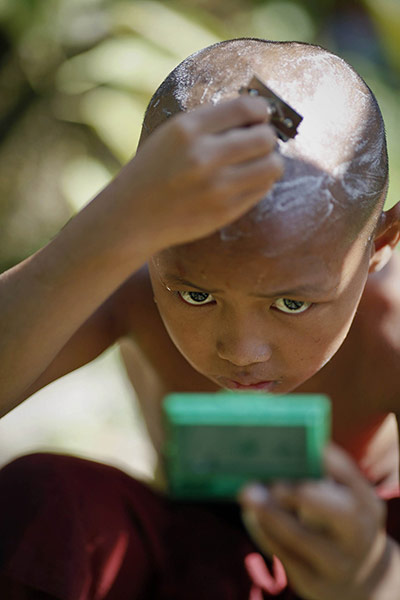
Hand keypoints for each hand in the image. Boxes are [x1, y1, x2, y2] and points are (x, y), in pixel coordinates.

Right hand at [110, 95, 282, 251]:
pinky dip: (260, 182)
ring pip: (272, 166)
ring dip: (270, 161)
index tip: (261, 115)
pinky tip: (245, 181)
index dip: (262, 110)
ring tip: (256, 163)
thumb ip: (209, 123)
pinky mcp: (224, 211)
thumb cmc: (154, 171)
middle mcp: (204, 157)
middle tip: (258, 142)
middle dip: (266, 137)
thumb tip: (256, 114)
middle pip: (265, 138)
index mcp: (188, 130)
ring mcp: (216, 187)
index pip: (246, 108)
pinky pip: (262, 190)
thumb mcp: (171, 135)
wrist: (132, 217)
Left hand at [239, 444, 393, 599]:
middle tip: (275, 482)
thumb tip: (274, 452)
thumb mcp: (340, 499)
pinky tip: (250, 514)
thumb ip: (316, 477)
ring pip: (302, 537)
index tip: (310, 448)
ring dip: (271, 512)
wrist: (356, 572)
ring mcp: (339, 564)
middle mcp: (359, 535)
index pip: (353, 479)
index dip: (333, 463)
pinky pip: (284, 555)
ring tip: (248, 492)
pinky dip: (263, 531)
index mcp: (366, 504)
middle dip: (304, 493)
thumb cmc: (336, 519)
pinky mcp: (313, 583)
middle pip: (338, 513)